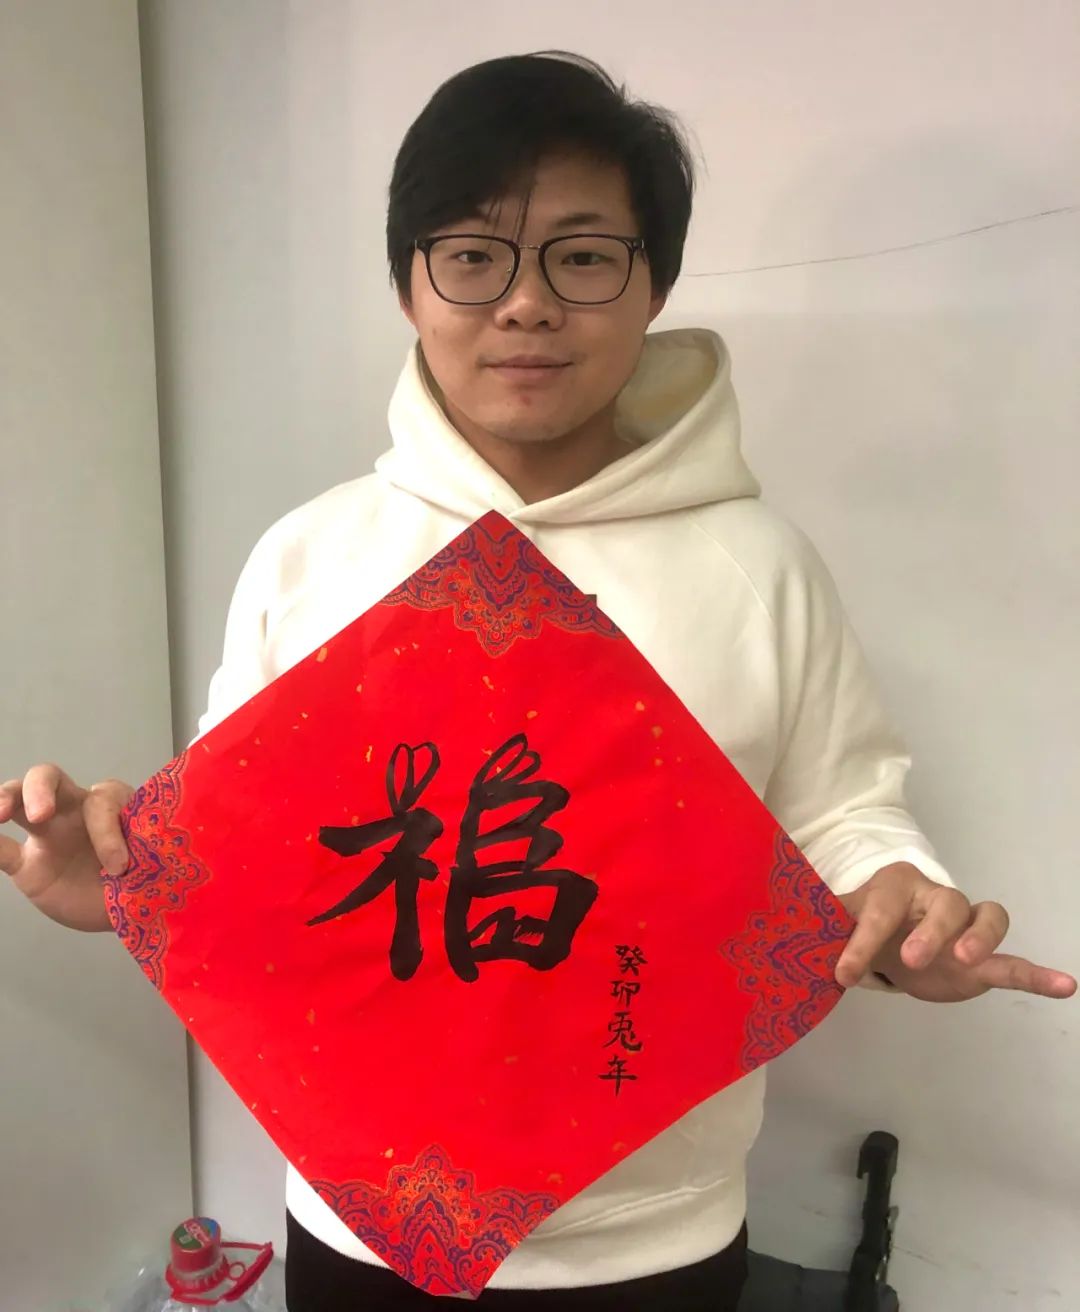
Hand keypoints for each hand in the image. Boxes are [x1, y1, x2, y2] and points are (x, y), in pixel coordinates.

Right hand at [0, 764, 133, 930]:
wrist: (134, 906)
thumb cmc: (146, 871)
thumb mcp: (151, 857)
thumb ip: (140, 848)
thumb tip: (120, 860)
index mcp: (108, 803)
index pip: (99, 800)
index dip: (108, 831)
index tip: (119, 866)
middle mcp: (73, 811)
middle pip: (48, 777)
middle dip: (40, 789)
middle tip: (40, 815)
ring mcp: (46, 836)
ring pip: (17, 801)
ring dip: (5, 800)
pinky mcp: (28, 866)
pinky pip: (2, 850)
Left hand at [836, 862, 1076, 1002]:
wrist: (888, 937)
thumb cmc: (860, 923)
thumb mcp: (835, 923)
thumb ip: (818, 928)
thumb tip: (782, 935)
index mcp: (895, 885)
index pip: (881, 910)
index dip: (862, 942)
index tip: (842, 973)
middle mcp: (936, 899)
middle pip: (946, 903)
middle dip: (931, 930)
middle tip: (911, 960)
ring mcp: (964, 927)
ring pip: (987, 917)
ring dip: (980, 937)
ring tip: (967, 959)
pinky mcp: (982, 960)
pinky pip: (1014, 961)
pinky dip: (1038, 974)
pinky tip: (1064, 985)